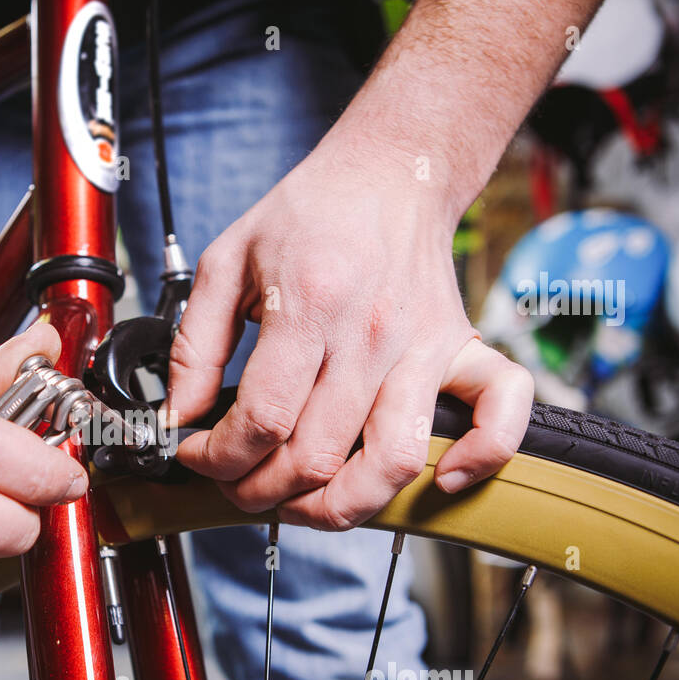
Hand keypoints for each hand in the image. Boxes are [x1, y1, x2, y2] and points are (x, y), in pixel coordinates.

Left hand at [165, 137, 532, 529]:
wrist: (388, 172)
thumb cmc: (306, 216)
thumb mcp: (225, 264)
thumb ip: (194, 345)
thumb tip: (179, 416)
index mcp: (308, 307)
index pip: (261, 419)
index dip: (217, 456)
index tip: (198, 454)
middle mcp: (370, 335)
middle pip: (315, 457)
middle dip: (259, 490)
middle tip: (237, 481)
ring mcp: (422, 348)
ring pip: (391, 464)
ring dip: (338, 507)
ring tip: (302, 502)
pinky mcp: (461, 352)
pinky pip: (499, 416)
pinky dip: (478, 460)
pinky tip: (439, 480)